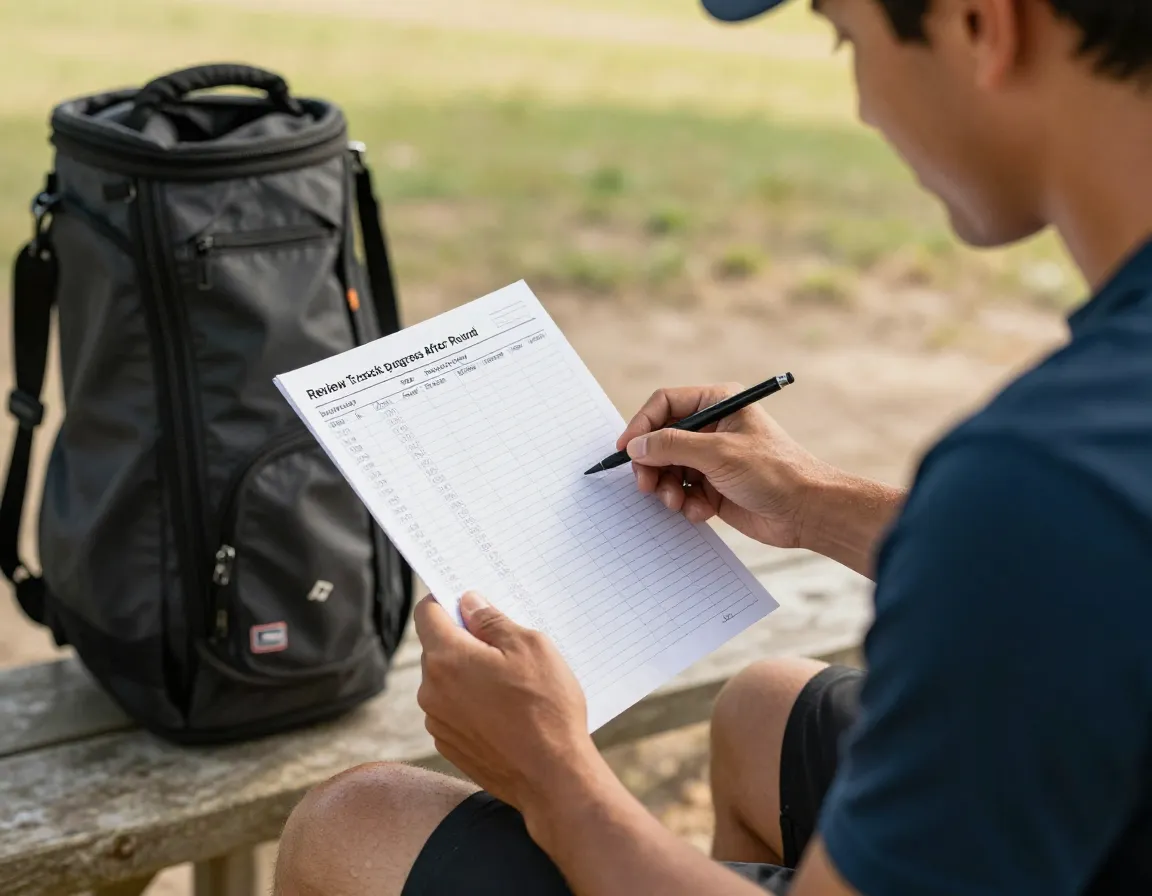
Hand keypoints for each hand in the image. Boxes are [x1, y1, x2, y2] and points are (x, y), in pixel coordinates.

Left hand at [414, 591, 603, 813]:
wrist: (553, 778)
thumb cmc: (546, 708)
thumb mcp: (531, 647)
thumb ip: (492, 620)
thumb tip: (469, 604)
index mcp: (446, 658)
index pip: (427, 612)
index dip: (446, 600)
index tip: (468, 602)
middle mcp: (431, 690)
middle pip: (438, 648)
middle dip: (466, 641)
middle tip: (506, 647)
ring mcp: (437, 721)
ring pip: (447, 681)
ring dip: (469, 675)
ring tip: (513, 687)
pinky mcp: (449, 745)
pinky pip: (454, 710)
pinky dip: (473, 704)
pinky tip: (506, 713)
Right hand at [618, 383, 837, 548]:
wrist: (807, 512)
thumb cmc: (774, 472)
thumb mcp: (718, 453)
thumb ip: (671, 446)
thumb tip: (636, 445)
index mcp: (719, 403)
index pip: (665, 405)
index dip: (642, 426)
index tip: (626, 450)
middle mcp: (713, 427)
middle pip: (661, 440)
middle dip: (652, 465)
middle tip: (646, 486)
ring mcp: (712, 458)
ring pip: (668, 469)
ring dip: (668, 488)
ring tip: (677, 502)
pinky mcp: (714, 486)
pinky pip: (683, 492)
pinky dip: (686, 504)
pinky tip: (702, 511)